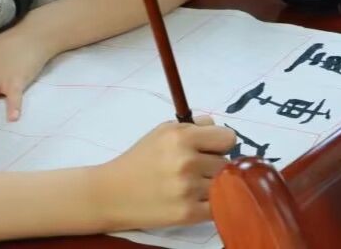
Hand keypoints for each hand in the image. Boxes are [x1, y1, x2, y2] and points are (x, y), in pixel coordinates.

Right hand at [94, 117, 235, 229]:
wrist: (113, 193)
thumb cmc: (140, 159)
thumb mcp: (163, 131)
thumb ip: (194, 126)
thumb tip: (219, 128)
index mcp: (181, 137)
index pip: (228, 138)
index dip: (220, 143)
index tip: (210, 148)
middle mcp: (187, 161)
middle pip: (226, 162)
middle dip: (212, 164)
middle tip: (193, 169)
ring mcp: (188, 189)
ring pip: (224, 184)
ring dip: (211, 185)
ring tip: (191, 185)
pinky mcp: (188, 214)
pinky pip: (219, 206)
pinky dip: (210, 204)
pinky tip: (194, 199)